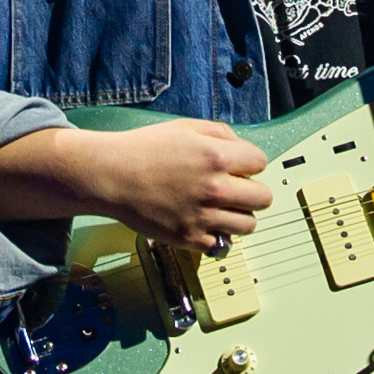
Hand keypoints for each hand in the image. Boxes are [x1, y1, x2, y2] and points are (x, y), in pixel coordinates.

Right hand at [0, 116, 273, 252]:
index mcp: (217, 156)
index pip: (261, 162)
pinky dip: (217, 237)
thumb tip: (242, 149)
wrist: (111, 175)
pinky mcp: (189, 238)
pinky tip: (205, 224)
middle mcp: (215, 188)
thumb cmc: (145, 149)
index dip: (249, 163)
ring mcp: (203, 216)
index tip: (237, 167)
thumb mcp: (185, 128)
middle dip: (251, 191)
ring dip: (239, 216)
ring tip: (221, 209)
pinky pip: (222, 245)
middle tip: (234, 190)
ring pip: (248, 225)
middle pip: (263, 198)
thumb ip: (221, 134)